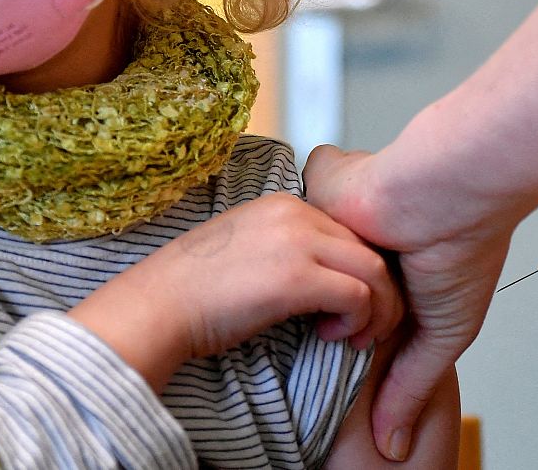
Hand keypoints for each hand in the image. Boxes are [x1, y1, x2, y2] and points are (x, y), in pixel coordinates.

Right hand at [70, 193, 401, 389]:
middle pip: (369, 245)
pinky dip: (359, 321)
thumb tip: (325, 275)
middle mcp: (294, 212)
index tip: (349, 302)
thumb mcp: (246, 249)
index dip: (360, 268)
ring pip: (375, 269)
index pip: (350, 229)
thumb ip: (286, 248)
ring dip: (378, 309)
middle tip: (367, 325)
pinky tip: (334, 336)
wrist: (156, 308)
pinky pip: (360, 296)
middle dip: (381, 289)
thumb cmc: (193, 293)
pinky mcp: (297, 278)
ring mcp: (297, 242)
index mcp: (283, 203)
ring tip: (356, 336)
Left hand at [304, 144, 513, 460]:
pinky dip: (302, 225)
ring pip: (302, 248)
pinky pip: (294, 209)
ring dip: (313, 272)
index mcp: (391, 265)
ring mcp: (341, 210)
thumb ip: (408, 384)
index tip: (338, 351)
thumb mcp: (441, 334)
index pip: (348, 303)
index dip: (341, 331)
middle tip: (327, 329)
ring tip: (319, 294)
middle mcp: (364, 237)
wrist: (450, 192)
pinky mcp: (321, 184)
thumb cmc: (463, 251)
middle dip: (321, 306)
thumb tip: (392, 448)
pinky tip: (309, 238)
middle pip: (319, 278)